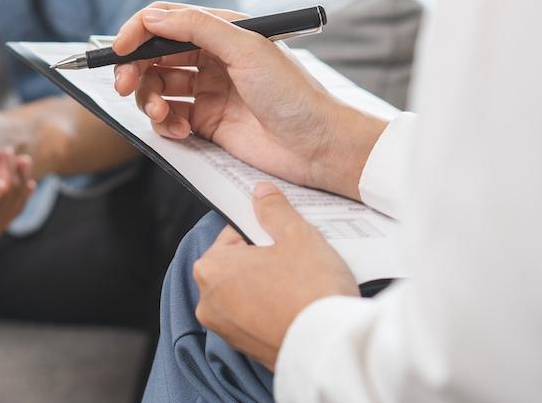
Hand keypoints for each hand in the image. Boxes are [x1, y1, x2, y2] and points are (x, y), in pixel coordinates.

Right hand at [113, 2, 386, 199]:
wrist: (319, 146)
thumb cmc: (293, 94)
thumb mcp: (247, 49)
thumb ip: (197, 28)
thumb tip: (152, 17)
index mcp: (221, 30)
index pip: (165, 21)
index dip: (137, 32)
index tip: (119, 50)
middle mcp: (211, 57)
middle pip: (153, 56)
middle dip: (135, 70)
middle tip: (126, 87)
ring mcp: (207, 90)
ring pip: (156, 87)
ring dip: (148, 100)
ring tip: (161, 115)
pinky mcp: (206, 122)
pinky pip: (168, 117)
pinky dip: (164, 124)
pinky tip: (179, 131)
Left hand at [193, 183, 357, 369]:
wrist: (333, 349)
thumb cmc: (310, 289)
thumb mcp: (296, 235)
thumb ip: (274, 210)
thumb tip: (261, 193)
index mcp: (211, 269)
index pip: (235, 234)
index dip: (264, 230)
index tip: (285, 236)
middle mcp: (209, 302)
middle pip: (240, 264)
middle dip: (266, 258)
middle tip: (297, 258)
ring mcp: (227, 330)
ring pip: (249, 291)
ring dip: (271, 284)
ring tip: (302, 282)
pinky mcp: (248, 349)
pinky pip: (259, 318)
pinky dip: (275, 309)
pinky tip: (299, 304)